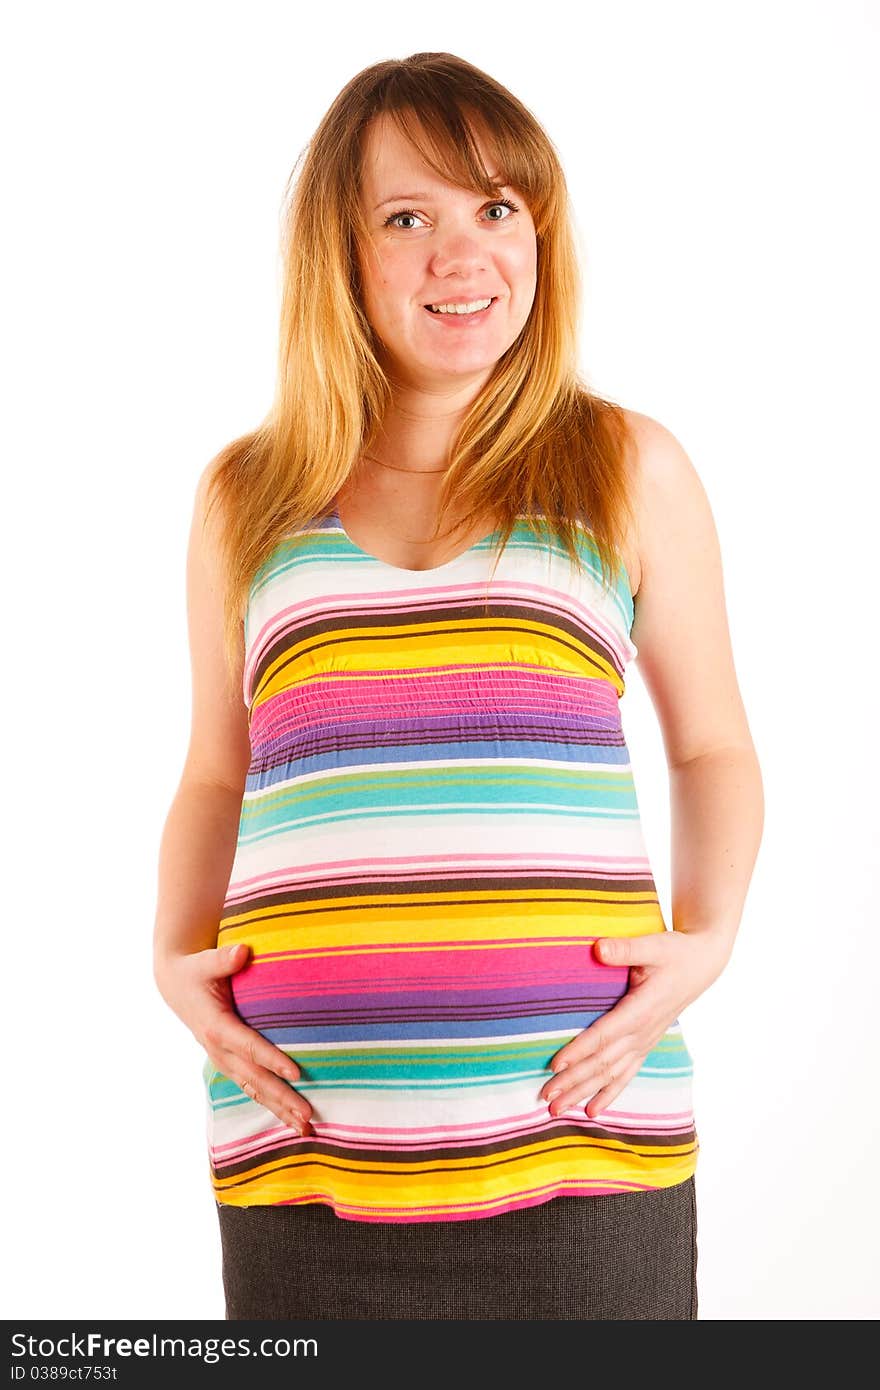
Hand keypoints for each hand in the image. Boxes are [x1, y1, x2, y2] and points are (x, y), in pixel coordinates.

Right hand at [154, 941, 312, 1135]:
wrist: (175, 985)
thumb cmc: (196, 970)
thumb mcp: (205, 962)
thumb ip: (223, 959)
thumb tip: (242, 951)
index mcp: (216, 1026)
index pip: (249, 1046)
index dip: (272, 1060)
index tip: (297, 1073)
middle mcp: (219, 1049)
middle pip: (255, 1078)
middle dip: (281, 1098)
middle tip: (308, 1115)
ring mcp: (223, 1060)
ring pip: (253, 1090)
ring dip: (278, 1110)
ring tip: (304, 1128)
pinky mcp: (228, 1063)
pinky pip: (250, 1087)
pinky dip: (270, 1104)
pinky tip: (289, 1118)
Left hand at [540, 928, 731, 1118]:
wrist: (701, 964)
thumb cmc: (675, 953)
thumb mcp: (653, 946)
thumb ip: (625, 949)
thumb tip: (598, 949)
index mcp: (641, 1010)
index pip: (604, 1035)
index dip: (579, 1051)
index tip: (555, 1065)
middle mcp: (643, 1032)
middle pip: (603, 1062)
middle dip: (574, 1081)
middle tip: (545, 1096)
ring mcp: (645, 1041)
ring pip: (611, 1074)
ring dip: (584, 1091)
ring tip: (557, 1108)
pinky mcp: (646, 1044)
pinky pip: (626, 1074)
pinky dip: (608, 1093)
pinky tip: (592, 1110)